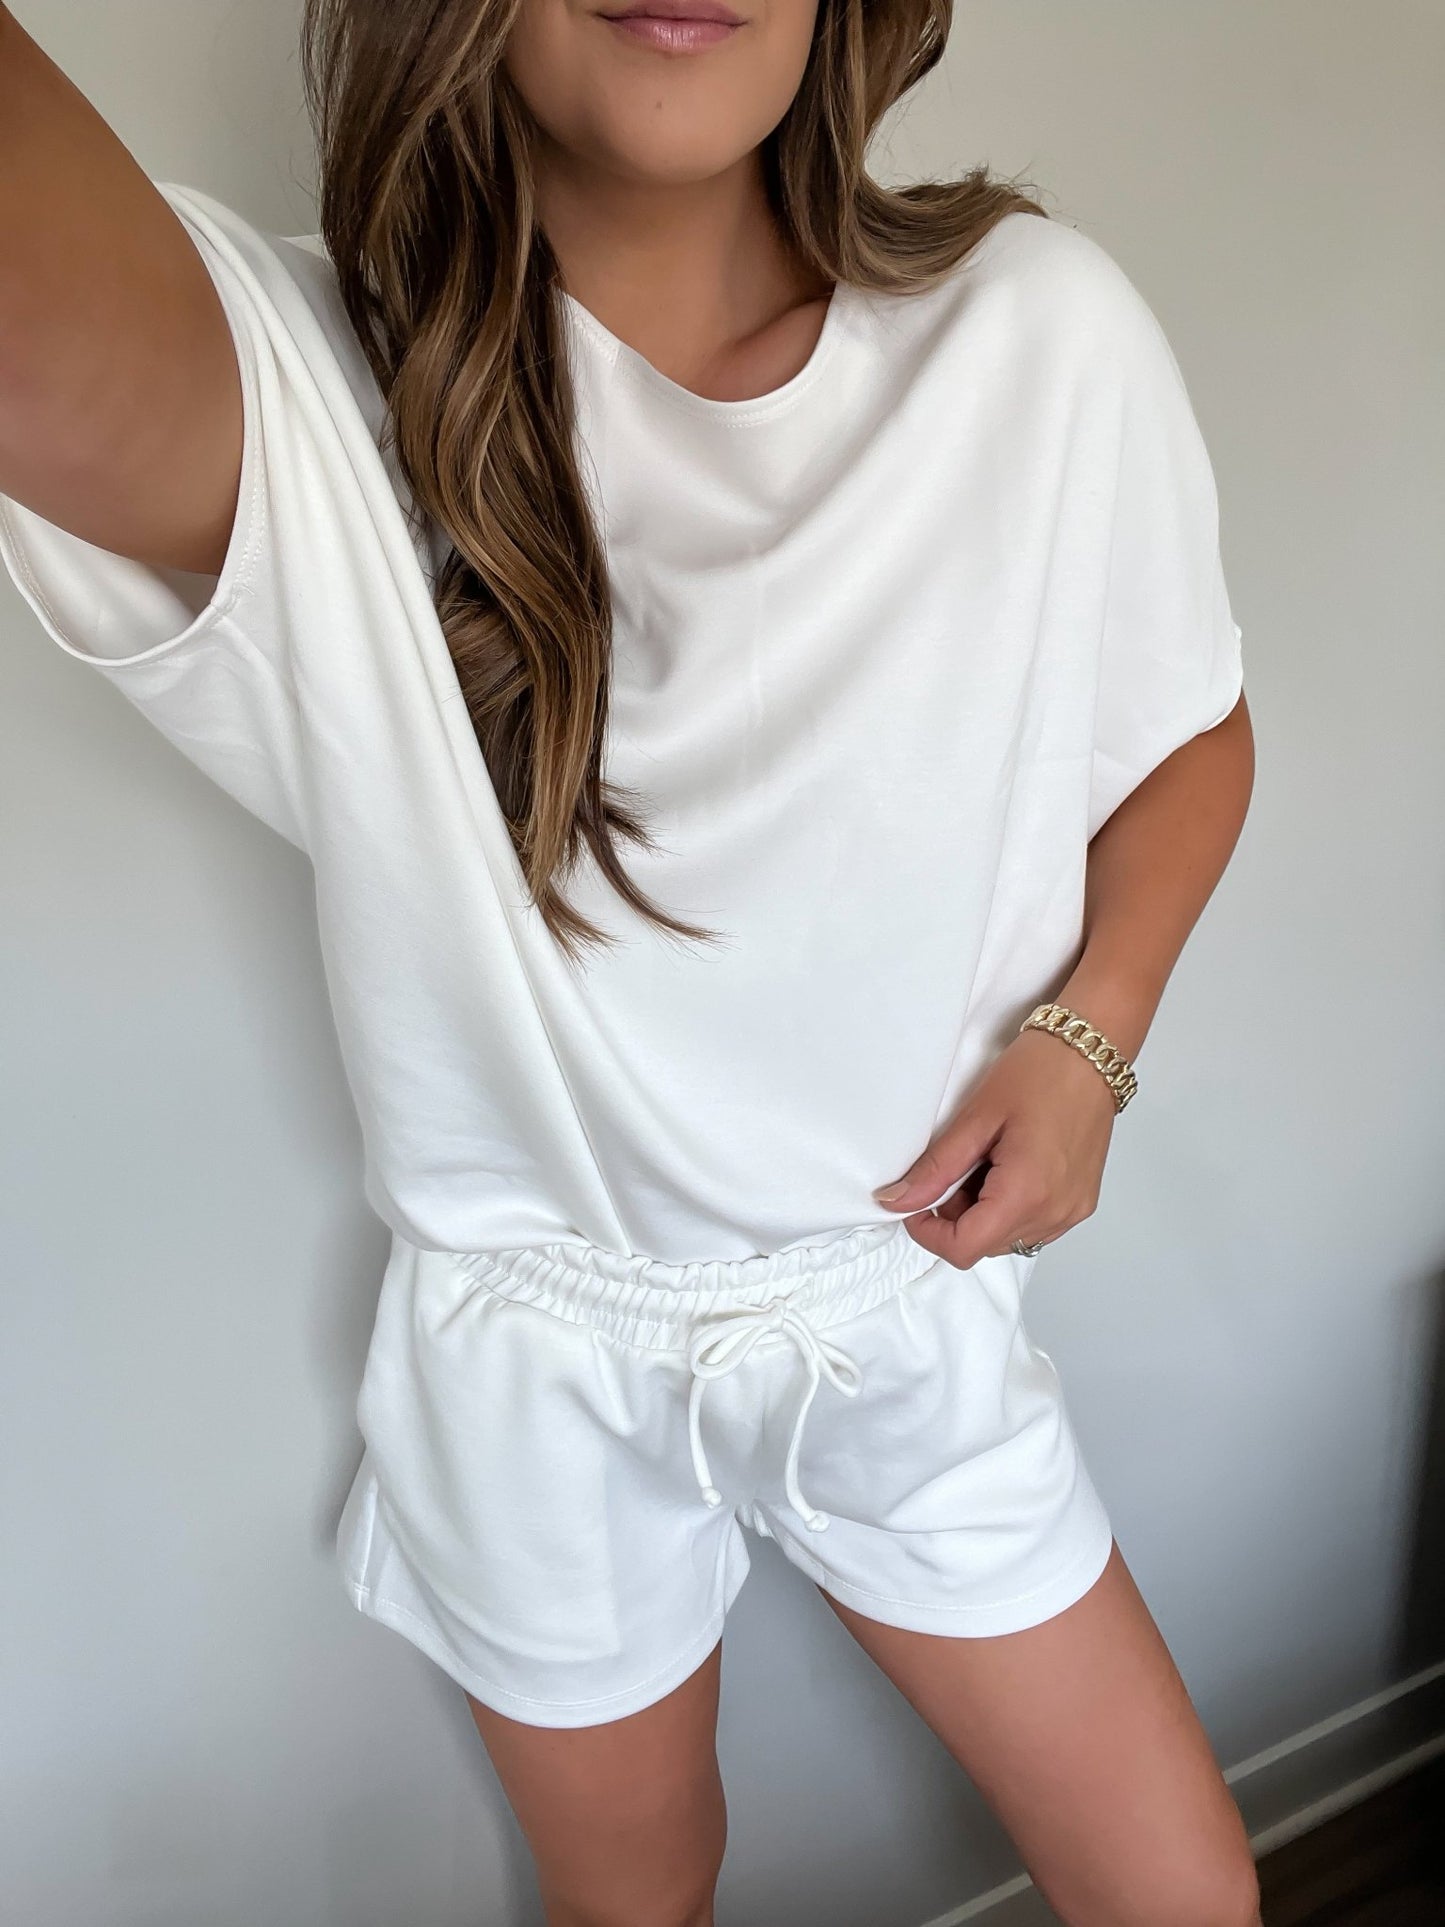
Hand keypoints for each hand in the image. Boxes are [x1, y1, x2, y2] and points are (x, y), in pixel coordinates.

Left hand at [871, 1028, 1117, 1270]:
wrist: (1091, 1053)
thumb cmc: (1040, 1072)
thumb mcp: (976, 1118)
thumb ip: (936, 1168)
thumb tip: (898, 1200)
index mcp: (1027, 1194)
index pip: (963, 1249)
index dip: (928, 1233)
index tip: (916, 1202)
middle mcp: (1055, 1213)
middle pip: (985, 1246)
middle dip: (956, 1217)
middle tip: (956, 1166)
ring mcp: (1072, 1212)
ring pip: (1008, 1238)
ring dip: (984, 1213)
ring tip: (986, 1161)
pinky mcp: (1081, 1204)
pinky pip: (1033, 1225)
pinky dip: (1010, 1207)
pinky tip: (1009, 1167)